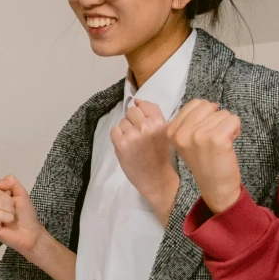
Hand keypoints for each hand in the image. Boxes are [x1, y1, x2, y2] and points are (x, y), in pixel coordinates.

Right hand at [0, 176, 45, 256]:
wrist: (31, 232)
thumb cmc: (25, 214)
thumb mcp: (20, 192)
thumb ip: (10, 181)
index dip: (7, 190)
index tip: (12, 199)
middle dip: (9, 202)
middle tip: (13, 211)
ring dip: (9, 210)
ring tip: (11, 218)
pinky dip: (7, 217)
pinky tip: (8, 223)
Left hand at [110, 99, 178, 224]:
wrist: (157, 179)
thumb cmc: (161, 156)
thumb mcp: (164, 132)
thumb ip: (153, 114)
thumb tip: (136, 100)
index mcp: (160, 122)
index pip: (144, 105)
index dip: (141, 114)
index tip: (144, 124)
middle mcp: (146, 126)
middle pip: (131, 111)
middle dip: (132, 121)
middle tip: (138, 135)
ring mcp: (133, 134)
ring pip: (122, 122)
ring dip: (125, 130)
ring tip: (134, 143)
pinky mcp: (121, 144)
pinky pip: (114, 131)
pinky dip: (118, 137)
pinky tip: (127, 146)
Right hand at [166, 99, 244, 214]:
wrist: (215, 188)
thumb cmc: (204, 162)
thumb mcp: (186, 141)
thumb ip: (191, 121)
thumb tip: (212, 104)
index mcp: (171, 131)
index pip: (195, 103)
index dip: (206, 115)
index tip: (205, 133)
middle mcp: (181, 132)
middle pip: (209, 106)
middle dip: (216, 118)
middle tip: (214, 138)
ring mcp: (198, 136)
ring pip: (223, 113)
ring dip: (227, 126)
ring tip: (221, 144)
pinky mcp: (217, 139)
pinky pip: (233, 120)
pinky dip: (236, 130)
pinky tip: (229, 144)